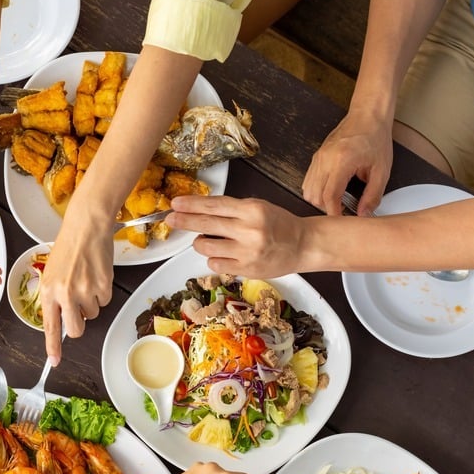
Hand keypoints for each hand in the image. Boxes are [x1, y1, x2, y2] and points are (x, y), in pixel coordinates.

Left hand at [40, 202, 114, 365]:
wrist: (86, 228)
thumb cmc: (69, 247)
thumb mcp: (52, 273)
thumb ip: (55, 297)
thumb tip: (62, 319)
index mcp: (48, 291)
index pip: (50, 326)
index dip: (53, 347)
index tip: (54, 361)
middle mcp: (65, 294)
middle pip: (76, 329)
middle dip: (79, 325)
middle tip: (80, 309)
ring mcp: (85, 291)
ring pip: (93, 314)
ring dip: (91, 302)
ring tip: (86, 280)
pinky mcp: (103, 287)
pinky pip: (105, 301)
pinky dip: (102, 292)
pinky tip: (96, 275)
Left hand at [170, 195, 301, 277]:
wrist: (303, 246)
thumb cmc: (279, 225)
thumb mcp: (258, 207)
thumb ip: (232, 209)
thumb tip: (200, 210)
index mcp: (252, 210)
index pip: (214, 205)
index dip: (192, 204)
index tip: (176, 203)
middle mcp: (249, 230)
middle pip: (206, 225)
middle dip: (184, 221)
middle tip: (170, 219)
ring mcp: (247, 252)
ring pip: (206, 247)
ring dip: (200, 243)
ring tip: (208, 240)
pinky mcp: (246, 269)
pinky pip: (215, 264)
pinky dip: (213, 258)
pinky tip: (221, 254)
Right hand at [302, 108, 393, 216]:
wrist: (367, 116)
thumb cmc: (375, 138)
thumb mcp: (382, 169)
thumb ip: (373, 194)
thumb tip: (364, 213)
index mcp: (342, 160)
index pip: (330, 195)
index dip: (333, 212)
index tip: (340, 221)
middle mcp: (326, 159)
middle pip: (315, 196)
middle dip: (327, 208)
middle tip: (341, 211)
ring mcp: (318, 158)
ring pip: (308, 190)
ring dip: (320, 200)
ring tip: (336, 201)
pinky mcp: (316, 158)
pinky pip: (308, 181)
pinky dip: (316, 191)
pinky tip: (330, 191)